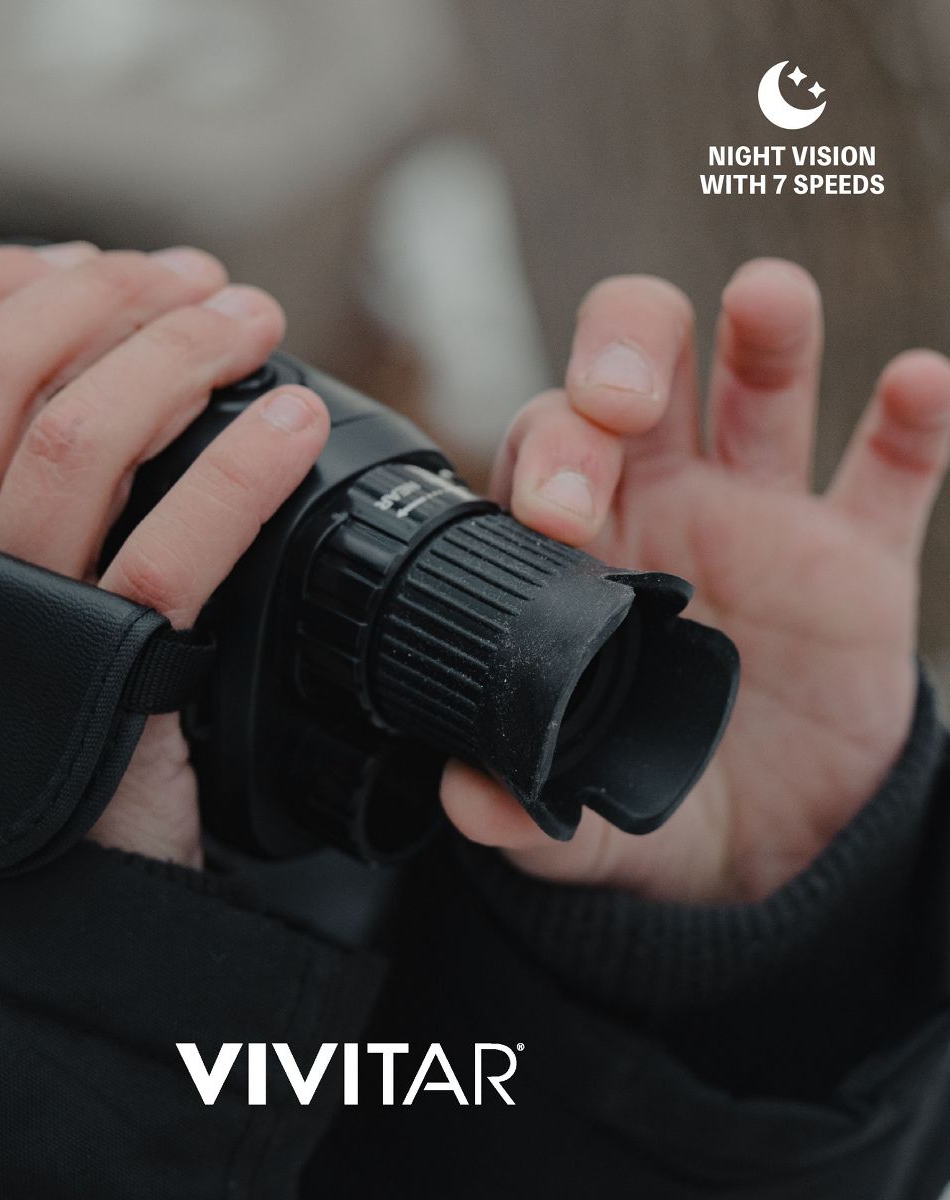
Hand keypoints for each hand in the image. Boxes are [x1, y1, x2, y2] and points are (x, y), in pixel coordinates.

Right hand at [0, 241, 328, 868]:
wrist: (48, 893)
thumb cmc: (34, 722)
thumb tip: (89, 366)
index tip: (95, 266)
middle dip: (112, 298)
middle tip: (201, 285)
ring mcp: (16, 618)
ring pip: (76, 438)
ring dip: (178, 351)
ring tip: (251, 322)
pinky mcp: (104, 681)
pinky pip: (168, 553)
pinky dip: (239, 473)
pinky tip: (290, 427)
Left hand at [442, 259, 949, 902]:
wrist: (767, 843)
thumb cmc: (657, 798)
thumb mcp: (587, 817)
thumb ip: (525, 812)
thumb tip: (467, 802)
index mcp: (579, 550)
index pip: (545, 452)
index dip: (547, 457)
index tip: (555, 511)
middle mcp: (662, 506)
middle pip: (638, 377)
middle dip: (627, 359)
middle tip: (627, 402)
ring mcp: (764, 519)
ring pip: (761, 387)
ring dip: (764, 334)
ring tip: (764, 300)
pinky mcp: (859, 556)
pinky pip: (891, 472)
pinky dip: (911, 423)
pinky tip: (918, 385)